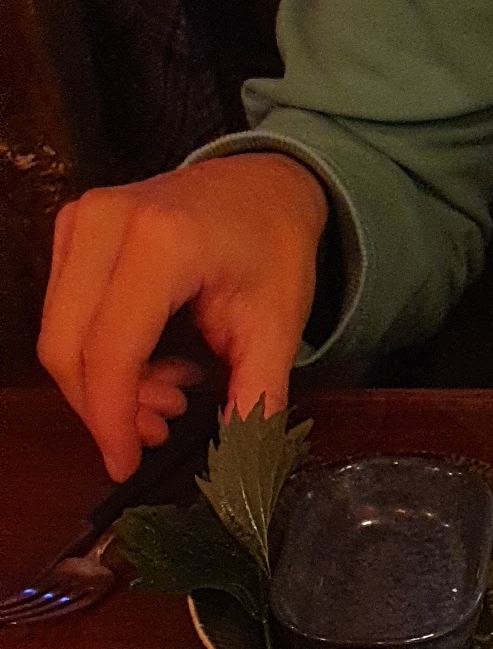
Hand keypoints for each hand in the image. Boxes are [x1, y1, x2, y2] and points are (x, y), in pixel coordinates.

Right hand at [38, 154, 331, 480]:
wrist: (262, 183)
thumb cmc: (273, 247)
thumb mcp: (278, 328)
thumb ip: (255, 398)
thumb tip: (236, 464)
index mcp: (162, 242)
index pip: (110, 350)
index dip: (111, 419)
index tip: (125, 465)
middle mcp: (106, 222)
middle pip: (68, 347)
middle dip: (105, 408)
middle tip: (161, 429)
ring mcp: (81, 221)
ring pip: (59, 335)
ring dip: (102, 387)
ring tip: (168, 397)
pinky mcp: (72, 230)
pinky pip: (64, 315)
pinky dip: (97, 358)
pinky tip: (151, 366)